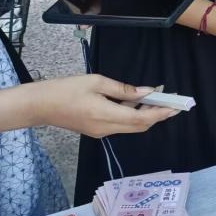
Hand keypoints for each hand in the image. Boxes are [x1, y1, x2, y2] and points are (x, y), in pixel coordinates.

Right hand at [32, 75, 178, 135]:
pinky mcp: (96, 132)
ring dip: (146, 117)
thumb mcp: (97, 82)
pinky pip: (121, 126)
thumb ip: (124, 89)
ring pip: (131, 128)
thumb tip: (147, 92)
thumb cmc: (65, 89)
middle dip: (158, 116)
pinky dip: (133, 117)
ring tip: (158, 102)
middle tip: (172, 103)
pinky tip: (136, 105)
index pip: (142, 119)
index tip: (176, 107)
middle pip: (140, 127)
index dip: (161, 114)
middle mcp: (106, 128)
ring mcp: (101, 132)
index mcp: (106, 114)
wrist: (39, 106)